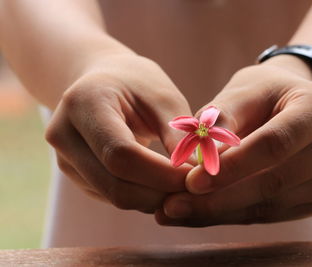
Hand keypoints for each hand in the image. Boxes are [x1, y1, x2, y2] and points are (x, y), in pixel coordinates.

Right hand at [45, 52, 192, 212]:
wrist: (104, 83)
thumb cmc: (138, 84)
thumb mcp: (163, 96)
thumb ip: (179, 133)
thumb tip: (197, 173)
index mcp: (84, 104)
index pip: (120, 153)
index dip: (161, 173)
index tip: (195, 177)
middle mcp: (64, 135)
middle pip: (114, 184)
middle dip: (160, 193)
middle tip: (194, 188)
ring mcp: (65, 159)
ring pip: (113, 196)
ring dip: (153, 199)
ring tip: (182, 185)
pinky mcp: (75, 175)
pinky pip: (111, 197)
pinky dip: (142, 197)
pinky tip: (162, 184)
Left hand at [158, 55, 311, 225]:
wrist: (296, 104)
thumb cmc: (265, 92)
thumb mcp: (244, 90)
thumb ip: (221, 117)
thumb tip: (197, 158)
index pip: (275, 144)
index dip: (232, 166)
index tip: (190, 181)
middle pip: (274, 181)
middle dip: (219, 197)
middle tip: (173, 205)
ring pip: (270, 205)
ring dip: (220, 212)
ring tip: (177, 211)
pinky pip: (272, 214)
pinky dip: (234, 214)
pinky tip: (202, 213)